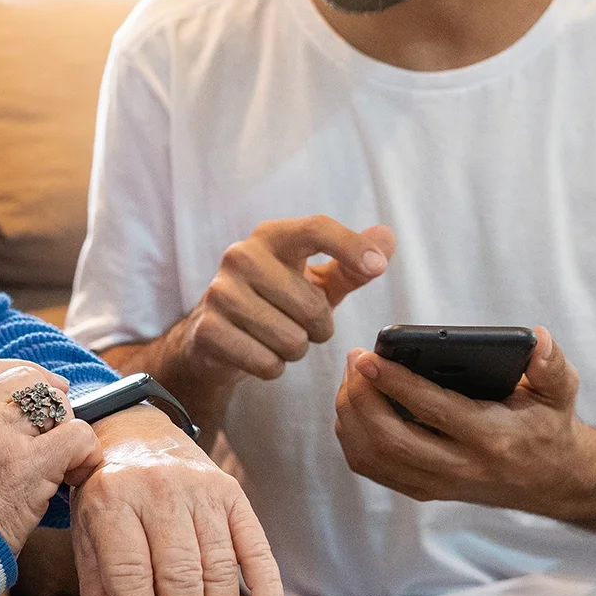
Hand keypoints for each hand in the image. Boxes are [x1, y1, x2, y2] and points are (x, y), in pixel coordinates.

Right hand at [0, 360, 102, 553]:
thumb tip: (8, 406)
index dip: (20, 379)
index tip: (37, 392)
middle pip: (24, 378)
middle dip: (46, 399)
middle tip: (56, 425)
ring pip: (53, 402)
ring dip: (63, 427)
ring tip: (59, 457)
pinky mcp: (28, 465)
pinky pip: (76, 435)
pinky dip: (85, 452)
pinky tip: (76, 471)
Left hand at [70, 406, 286, 595]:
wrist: (133, 429)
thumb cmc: (105, 495)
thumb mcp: (88, 537)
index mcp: (112, 500)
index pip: (130, 573)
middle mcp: (158, 490)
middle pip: (179, 575)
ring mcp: (200, 488)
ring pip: (217, 567)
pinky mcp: (232, 491)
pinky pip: (255, 543)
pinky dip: (267, 585)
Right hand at [147, 217, 395, 417]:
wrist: (216, 335)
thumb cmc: (276, 302)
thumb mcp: (317, 282)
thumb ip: (352, 263)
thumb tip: (387, 238)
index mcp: (272, 236)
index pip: (316, 228)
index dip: (350, 246)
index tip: (378, 268)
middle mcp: (241, 256)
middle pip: (312, 304)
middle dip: (318, 328)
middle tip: (301, 325)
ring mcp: (220, 292)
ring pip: (291, 339)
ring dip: (294, 350)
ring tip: (277, 338)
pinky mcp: (208, 330)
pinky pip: (267, 362)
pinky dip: (271, 367)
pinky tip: (257, 353)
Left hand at [334, 327, 595, 514]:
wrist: (552, 481)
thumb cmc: (548, 426)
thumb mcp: (559, 393)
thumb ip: (551, 366)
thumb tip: (537, 338)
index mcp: (493, 438)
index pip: (434, 410)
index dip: (396, 382)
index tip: (368, 357)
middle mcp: (462, 468)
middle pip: (391, 440)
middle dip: (361, 399)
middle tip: (354, 362)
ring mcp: (439, 484)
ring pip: (375, 458)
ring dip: (351, 417)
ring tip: (351, 380)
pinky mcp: (426, 490)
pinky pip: (374, 469)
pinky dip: (353, 438)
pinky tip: (354, 407)